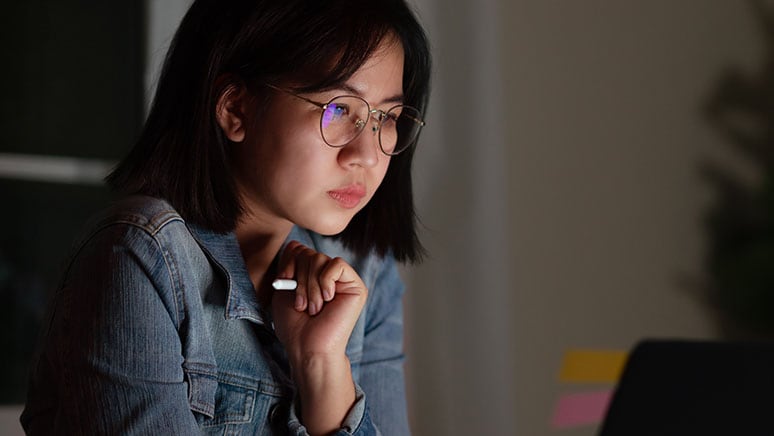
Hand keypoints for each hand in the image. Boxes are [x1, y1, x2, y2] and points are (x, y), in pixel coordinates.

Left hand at [270, 241, 367, 432]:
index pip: (299, 249)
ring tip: (313, 307)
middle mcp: (329, 275)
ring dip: (310, 286)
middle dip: (299, 278)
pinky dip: (325, 282)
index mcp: (312, 275)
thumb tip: (295, 243)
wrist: (309, 347)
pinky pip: (336, 265)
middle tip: (301, 304)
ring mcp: (343, 280)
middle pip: (309, 253)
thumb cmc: (295, 325)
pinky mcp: (356, 286)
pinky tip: (328, 299)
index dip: (289, 262)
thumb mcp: (285, 289)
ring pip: (320, 259)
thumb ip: (290, 264)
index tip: (283, 282)